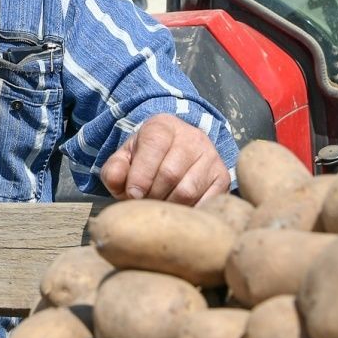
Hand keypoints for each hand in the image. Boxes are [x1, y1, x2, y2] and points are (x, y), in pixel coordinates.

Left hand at [100, 114, 229, 204]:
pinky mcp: (222, 177)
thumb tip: (121, 184)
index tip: (132, 194)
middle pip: (170, 174)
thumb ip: (114, 169)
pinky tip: (177, 209)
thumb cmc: (145, 160)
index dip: (140, 176)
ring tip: (160, 205)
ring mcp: (211, 156)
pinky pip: (205, 202)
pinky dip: (187, 212)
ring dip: (169, 205)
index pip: (153, 147)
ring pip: (187, 191)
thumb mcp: (125, 159)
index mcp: (163, 126)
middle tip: (145, 202)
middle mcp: (192, 137)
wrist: (174, 155)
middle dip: (152, 195)